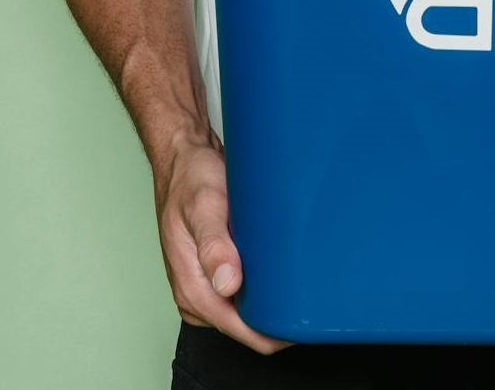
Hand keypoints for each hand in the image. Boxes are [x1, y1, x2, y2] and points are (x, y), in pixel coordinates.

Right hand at [153, 137, 292, 354]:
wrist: (183, 161)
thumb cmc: (191, 180)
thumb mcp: (204, 207)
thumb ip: (214, 246)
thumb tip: (227, 284)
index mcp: (192, 288)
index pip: (242, 332)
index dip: (276, 333)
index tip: (307, 318)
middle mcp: (197, 293)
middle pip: (247, 327)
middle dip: (277, 318)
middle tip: (311, 295)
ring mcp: (207, 285)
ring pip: (247, 311)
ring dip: (272, 302)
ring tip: (299, 282)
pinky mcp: (216, 272)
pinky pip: (244, 293)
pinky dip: (264, 286)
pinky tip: (281, 271)